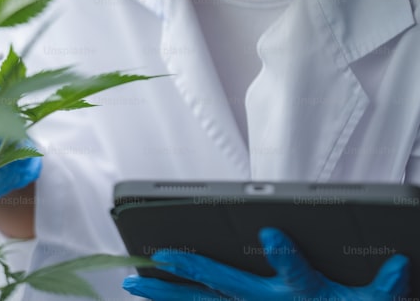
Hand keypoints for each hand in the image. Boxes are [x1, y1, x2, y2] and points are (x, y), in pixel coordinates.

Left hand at [122, 227, 409, 300]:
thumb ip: (384, 287)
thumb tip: (399, 263)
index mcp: (303, 294)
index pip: (295, 272)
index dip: (284, 256)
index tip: (270, 233)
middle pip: (225, 285)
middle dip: (193, 267)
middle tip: (163, 254)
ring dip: (166, 293)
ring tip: (133, 283)